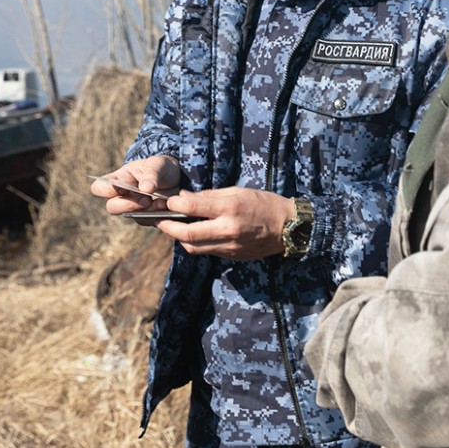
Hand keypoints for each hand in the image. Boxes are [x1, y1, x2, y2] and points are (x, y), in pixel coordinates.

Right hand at [89, 156, 180, 214]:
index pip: (99, 187)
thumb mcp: (158, 164)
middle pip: (112, 207)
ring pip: (130, 216)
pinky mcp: (145, 216)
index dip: (107, 190)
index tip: (124, 188)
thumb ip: (151, 174)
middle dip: (128, 204)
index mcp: (119, 179)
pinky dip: (157, 215)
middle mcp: (122, 195)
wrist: (178, 178)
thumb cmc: (162, 168)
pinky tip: (166, 206)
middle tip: (146, 199)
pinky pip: (146, 221)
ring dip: (146, 210)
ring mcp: (133, 208)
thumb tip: (145, 189)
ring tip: (161, 202)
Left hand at [153, 187, 296, 260]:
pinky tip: (196, 234)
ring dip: (180, 238)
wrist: (288, 227)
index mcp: (230, 208)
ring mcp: (230, 245)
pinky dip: (197, 243)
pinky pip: (207, 251)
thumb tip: (184, 198)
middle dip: (168, 227)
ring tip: (176, 228)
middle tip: (160, 221)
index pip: (192, 207)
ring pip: (194, 247)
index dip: (175, 204)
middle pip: (187, 234)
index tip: (169, 202)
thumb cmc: (263, 203)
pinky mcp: (232, 255)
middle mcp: (228, 229)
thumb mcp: (237, 192)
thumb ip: (209, 196)